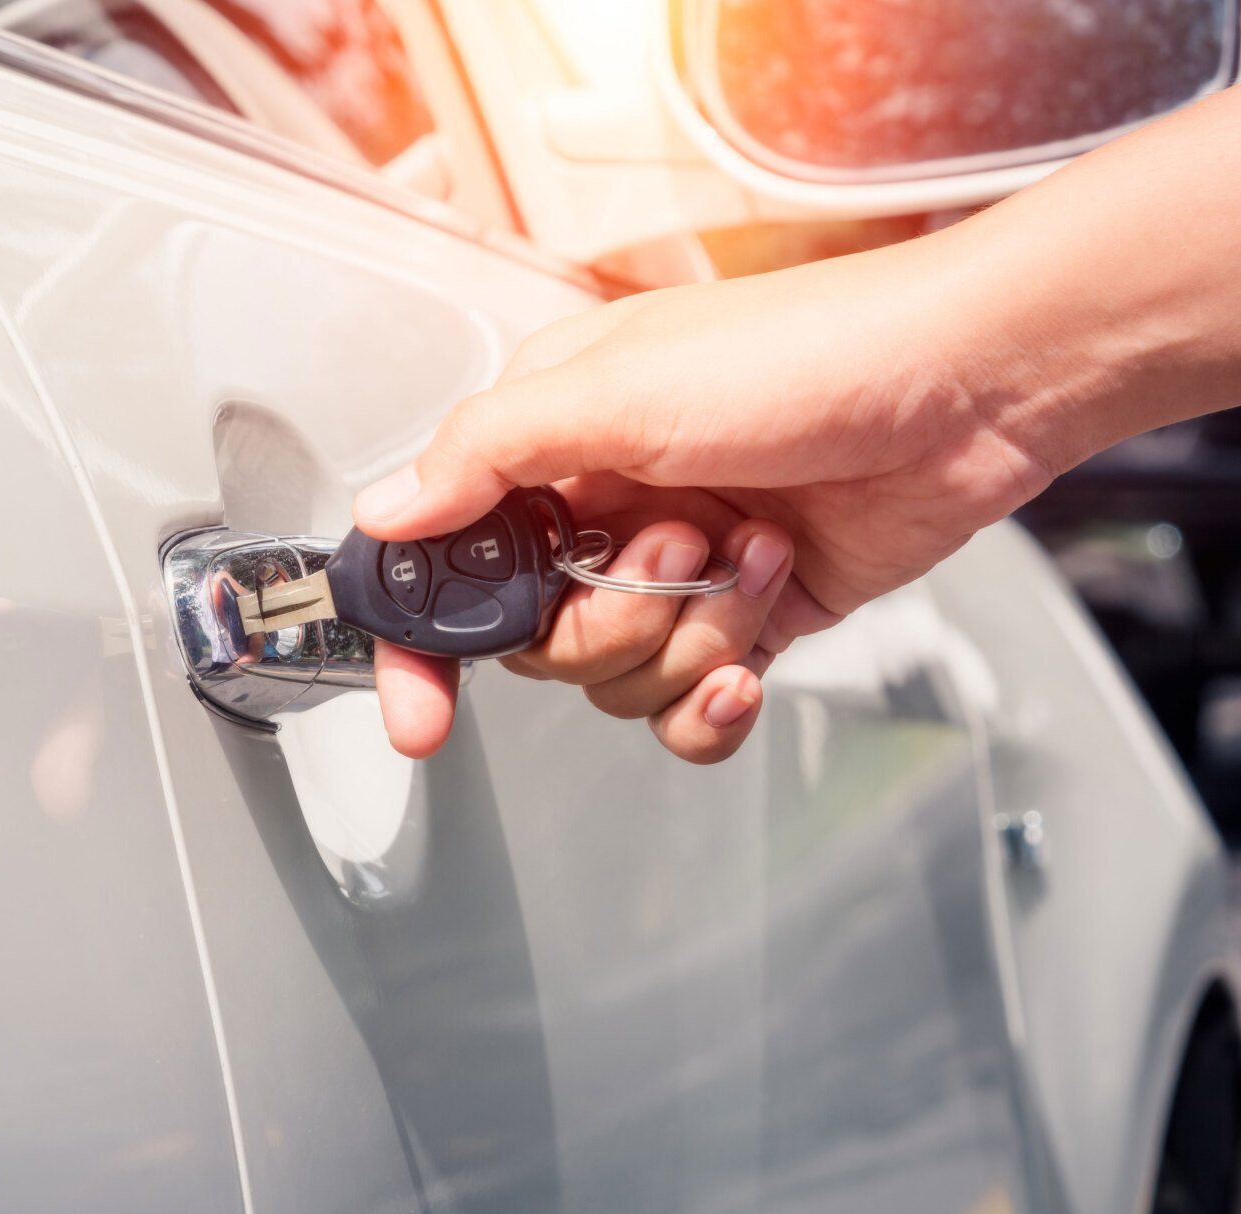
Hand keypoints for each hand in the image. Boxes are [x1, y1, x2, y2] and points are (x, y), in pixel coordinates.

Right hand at [357, 225, 1059, 762]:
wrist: (971, 386)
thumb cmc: (810, 353)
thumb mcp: (620, 387)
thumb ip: (487, 455)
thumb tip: (387, 511)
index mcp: (552, 442)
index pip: (447, 559)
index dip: (422, 643)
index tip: (420, 715)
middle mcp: (604, 509)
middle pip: (537, 643)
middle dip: (609, 621)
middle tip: (676, 549)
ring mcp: (675, 571)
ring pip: (618, 681)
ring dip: (689, 638)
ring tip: (752, 557)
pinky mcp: (745, 617)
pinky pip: (687, 706)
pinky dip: (714, 701)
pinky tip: (750, 658)